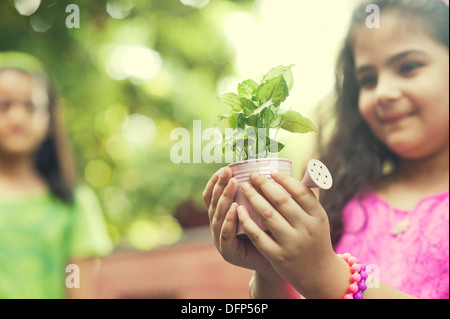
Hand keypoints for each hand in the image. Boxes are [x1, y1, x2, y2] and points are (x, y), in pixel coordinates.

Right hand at [203, 167, 275, 275]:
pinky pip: (226, 234)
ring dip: (225, 198)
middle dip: (220, 185)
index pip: (212, 196)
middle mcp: (217, 227)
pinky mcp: (228, 253)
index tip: (224, 167)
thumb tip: (263, 166)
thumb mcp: (260, 209)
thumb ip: (256, 193)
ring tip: (233, 183)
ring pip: (218, 216)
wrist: (277, 262)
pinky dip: (229, 220)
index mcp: (222, 216)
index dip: (215, 181)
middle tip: (228, 170)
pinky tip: (235, 208)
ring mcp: (220, 240)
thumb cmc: (270, 233)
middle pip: (213, 203)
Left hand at [237, 170, 348, 298]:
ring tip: (244, 187)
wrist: (318, 273)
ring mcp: (292, 243)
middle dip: (264, 185)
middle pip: (282, 201)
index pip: (300, 191)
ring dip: (253, 198)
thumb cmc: (315, 238)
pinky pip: (258, 235)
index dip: (284, 179)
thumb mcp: (318, 218)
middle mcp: (306, 228)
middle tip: (252, 175)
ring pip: (268, 215)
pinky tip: (239, 209)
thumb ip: (309, 196)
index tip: (271, 170)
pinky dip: (247, 220)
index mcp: (318, 216)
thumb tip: (305, 168)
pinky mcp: (277, 256)